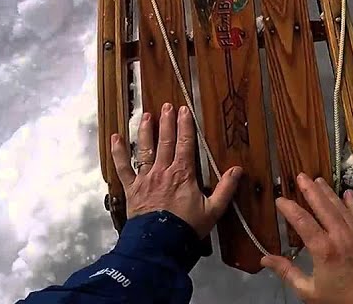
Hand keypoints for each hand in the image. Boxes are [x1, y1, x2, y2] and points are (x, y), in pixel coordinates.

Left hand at [110, 103, 242, 237]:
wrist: (159, 245)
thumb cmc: (186, 228)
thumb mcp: (213, 211)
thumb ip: (225, 189)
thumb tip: (237, 170)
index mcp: (183, 174)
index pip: (185, 144)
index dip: (185, 125)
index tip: (184, 110)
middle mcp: (163, 171)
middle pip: (165, 142)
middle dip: (167, 122)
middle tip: (167, 105)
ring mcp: (145, 179)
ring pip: (145, 150)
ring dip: (145, 131)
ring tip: (146, 115)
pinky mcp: (132, 189)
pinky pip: (123, 168)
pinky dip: (118, 153)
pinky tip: (114, 138)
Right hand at [261, 174, 352, 303]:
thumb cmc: (341, 300)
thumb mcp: (309, 292)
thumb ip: (288, 272)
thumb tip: (265, 258)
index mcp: (323, 249)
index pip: (302, 221)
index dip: (289, 208)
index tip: (280, 199)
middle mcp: (341, 236)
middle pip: (323, 206)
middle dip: (310, 190)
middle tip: (301, 176)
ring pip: (341, 207)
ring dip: (329, 192)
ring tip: (318, 180)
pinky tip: (348, 194)